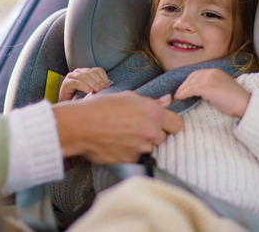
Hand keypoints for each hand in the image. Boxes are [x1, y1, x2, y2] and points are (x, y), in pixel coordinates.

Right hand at [52, 91, 182, 163]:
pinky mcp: (131, 160)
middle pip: (164, 138)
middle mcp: (150, 132)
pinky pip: (137, 158)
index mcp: (153, 114)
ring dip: (142, 144)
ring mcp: (141, 148)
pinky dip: (131, 153)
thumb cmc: (101, 107)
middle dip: (154, 134)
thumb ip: (151, 102)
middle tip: (137, 127)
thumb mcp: (128, 97)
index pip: (177, 125)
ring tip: (125, 135)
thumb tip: (167, 101)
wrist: (81, 125)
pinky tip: (119, 144)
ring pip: (150, 148)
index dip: (170, 124)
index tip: (163, 124)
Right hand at [58, 67, 109, 101]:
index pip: (98, 70)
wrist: (67, 105)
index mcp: (86, 72)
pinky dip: (83, 86)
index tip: (107, 86)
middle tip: (102, 89)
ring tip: (97, 91)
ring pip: (84, 77)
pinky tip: (89, 91)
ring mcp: (71, 76)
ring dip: (92, 83)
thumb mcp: (92, 91)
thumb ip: (98, 87)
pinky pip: (76, 82)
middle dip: (98, 81)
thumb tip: (107, 87)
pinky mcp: (66, 82)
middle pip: (91, 73)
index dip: (103, 77)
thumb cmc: (80, 98)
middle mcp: (79, 72)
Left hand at [174, 68, 250, 117]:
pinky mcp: (207, 87)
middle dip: (184, 85)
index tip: (184, 88)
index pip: (197, 74)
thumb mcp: (222, 87)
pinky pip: (191, 89)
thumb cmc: (235, 100)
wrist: (245, 103)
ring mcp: (209, 79)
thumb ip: (212, 86)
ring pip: (190, 83)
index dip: (188, 81)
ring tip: (178, 97)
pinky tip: (180, 98)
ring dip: (182, 90)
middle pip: (192, 77)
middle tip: (178, 93)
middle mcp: (212, 72)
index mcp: (216, 71)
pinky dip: (184, 93)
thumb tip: (199, 92)